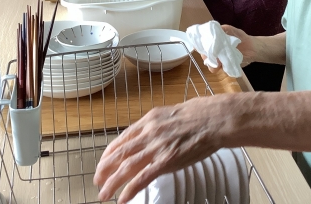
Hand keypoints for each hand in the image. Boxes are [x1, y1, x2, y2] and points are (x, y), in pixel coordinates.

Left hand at [93, 97, 226, 202]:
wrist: (213, 119)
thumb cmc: (198, 115)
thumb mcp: (169, 114)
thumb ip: (156, 126)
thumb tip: (147, 135)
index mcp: (149, 120)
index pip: (122, 139)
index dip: (110, 153)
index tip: (103, 162)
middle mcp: (149, 133)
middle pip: (120, 153)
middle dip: (105, 168)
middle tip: (97, 180)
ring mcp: (157, 147)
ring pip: (126, 167)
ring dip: (112, 182)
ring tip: (104, 193)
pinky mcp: (167, 161)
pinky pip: (143, 178)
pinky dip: (130, 189)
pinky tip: (123, 198)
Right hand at [200, 24, 257, 73]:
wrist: (253, 48)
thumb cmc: (241, 37)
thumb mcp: (230, 30)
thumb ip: (222, 29)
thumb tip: (214, 29)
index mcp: (213, 42)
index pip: (201, 45)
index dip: (201, 47)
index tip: (204, 49)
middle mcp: (214, 52)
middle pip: (205, 56)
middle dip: (207, 57)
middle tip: (214, 56)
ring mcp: (219, 60)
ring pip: (210, 65)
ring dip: (213, 65)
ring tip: (219, 63)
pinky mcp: (225, 67)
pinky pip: (220, 70)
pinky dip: (222, 69)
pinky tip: (225, 65)